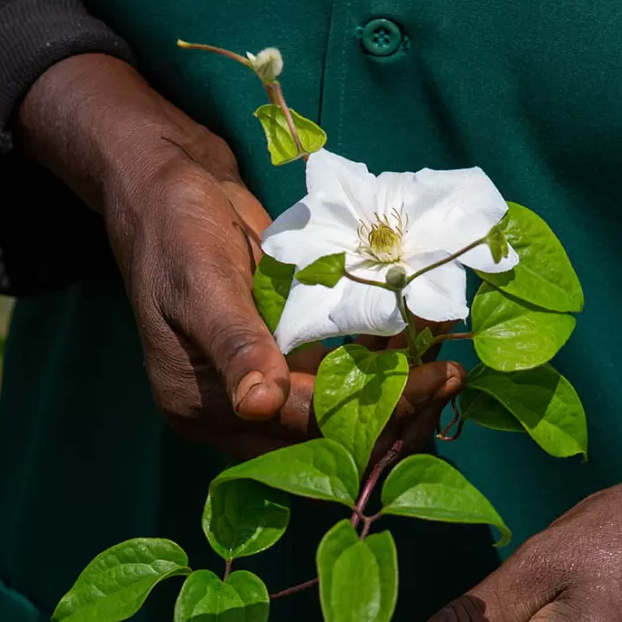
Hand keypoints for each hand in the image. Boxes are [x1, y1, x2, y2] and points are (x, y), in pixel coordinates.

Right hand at [18, 55, 461, 457]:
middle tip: (451, 378)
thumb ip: (234, 344)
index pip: (298, 429)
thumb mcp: (201, 283)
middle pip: (325, 434)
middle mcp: (234, 411)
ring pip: (338, 409)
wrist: (170, 186)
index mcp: (202, 408)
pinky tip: (417, 337)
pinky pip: (336, 375)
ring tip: (446, 361)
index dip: (369, 413)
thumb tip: (259, 404)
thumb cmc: (174, 230)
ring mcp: (261, 385)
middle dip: (392, 412)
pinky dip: (377, 361)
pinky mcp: (282, 358)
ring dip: (392, 390)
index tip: (433, 383)